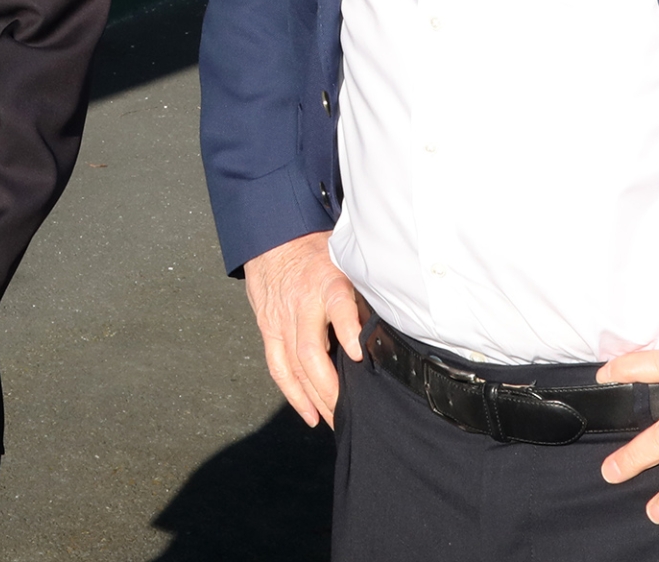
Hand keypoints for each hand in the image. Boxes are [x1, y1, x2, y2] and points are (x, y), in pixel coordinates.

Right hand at [243, 231, 363, 427]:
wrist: (273, 238)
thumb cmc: (317, 253)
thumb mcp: (345, 260)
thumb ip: (362, 291)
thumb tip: (389, 324)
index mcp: (327, 283)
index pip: (338, 306)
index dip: (347, 329)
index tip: (359, 353)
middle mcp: (302, 303)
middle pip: (311, 351)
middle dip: (330, 387)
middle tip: (350, 412)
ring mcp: (281, 319)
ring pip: (294, 366)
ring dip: (314, 398)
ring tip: (334, 421)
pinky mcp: (268, 329)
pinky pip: (278, 367)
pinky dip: (293, 394)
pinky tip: (309, 414)